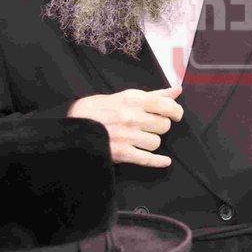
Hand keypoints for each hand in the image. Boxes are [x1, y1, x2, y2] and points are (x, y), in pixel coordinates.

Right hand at [67, 86, 182, 167]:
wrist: (74, 125)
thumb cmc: (100, 109)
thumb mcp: (125, 96)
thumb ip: (154, 94)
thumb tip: (177, 91)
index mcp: (133, 100)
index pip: (165, 105)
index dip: (175, 110)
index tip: (176, 114)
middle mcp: (131, 117)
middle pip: (163, 125)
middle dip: (160, 126)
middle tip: (152, 125)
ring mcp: (126, 136)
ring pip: (156, 142)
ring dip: (152, 141)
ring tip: (143, 138)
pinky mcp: (122, 153)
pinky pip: (147, 159)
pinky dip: (158, 161)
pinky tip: (165, 161)